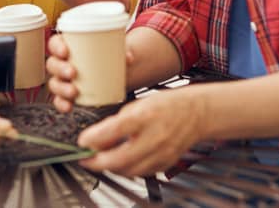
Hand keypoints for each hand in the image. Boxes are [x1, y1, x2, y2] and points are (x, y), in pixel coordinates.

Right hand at [48, 34, 136, 112]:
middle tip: (73, 72)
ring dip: (62, 88)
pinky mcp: (66, 94)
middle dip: (60, 69)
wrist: (106, 72)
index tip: (66, 51)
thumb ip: (119, 52)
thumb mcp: (110, 50)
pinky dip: (62, 104)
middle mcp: (61, 63)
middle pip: (52, 64)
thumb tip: (129, 57)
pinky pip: (58, 100)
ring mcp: (62, 79)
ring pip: (54, 83)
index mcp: (66, 46)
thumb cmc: (103, 56)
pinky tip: (69, 107)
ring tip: (74, 91)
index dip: (56, 47)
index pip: (54, 43)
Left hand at [76, 88, 206, 175]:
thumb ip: (117, 122)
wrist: (196, 113)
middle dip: (97, 163)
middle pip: (119, 160)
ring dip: (110, 168)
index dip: (94, 139)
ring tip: (100, 160)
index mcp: (145, 117)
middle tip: (85, 159)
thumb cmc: (166, 105)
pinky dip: (127, 169)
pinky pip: (141, 173)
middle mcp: (154, 137)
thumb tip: (96, 138)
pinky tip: (120, 162)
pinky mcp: (166, 164)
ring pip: (129, 171)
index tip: (82, 142)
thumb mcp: (138, 105)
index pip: (113, 131)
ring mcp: (162, 154)